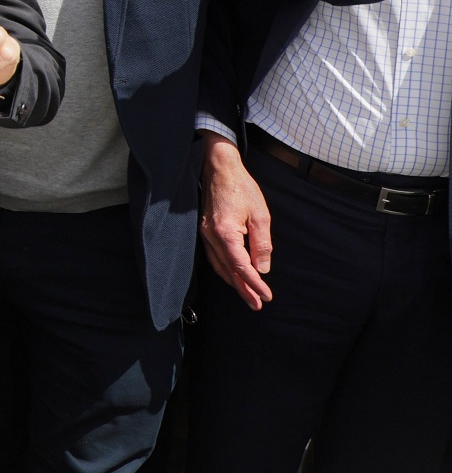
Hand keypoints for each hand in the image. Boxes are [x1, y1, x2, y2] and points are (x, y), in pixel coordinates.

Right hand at [199, 131, 272, 309]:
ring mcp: (205, 234)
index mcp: (225, 233)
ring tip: (247, 295)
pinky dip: (224, 269)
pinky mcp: (205, 230)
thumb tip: (262, 268)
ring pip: (219, 265)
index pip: (241, 266)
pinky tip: (233, 274)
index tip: (266, 296)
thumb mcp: (260, 215)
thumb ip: (261, 244)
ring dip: (233, 282)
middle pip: (227, 270)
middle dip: (243, 289)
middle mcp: (211, 236)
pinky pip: (214, 256)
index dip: (254, 284)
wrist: (219, 168)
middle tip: (257, 304)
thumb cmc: (241, 188)